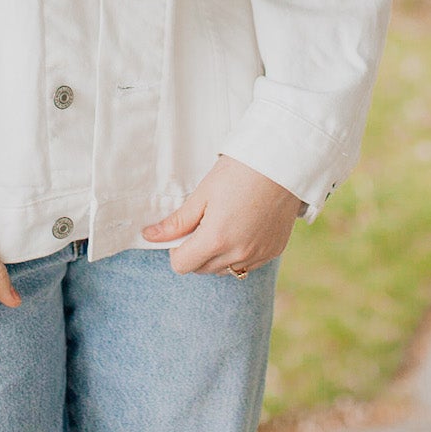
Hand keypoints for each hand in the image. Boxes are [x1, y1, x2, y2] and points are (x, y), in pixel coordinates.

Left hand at [141, 153, 305, 274]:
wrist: (281, 162)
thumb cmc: (238, 172)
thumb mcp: (202, 195)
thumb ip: (177, 222)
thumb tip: (149, 236)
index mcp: (216, 240)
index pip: (182, 265)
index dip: (176, 249)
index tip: (183, 231)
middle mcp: (238, 254)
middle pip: (202, 269)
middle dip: (196, 252)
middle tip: (203, 223)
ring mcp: (258, 255)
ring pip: (225, 270)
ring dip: (218, 256)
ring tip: (224, 225)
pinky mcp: (273, 251)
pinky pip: (248, 265)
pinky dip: (240, 254)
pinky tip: (243, 229)